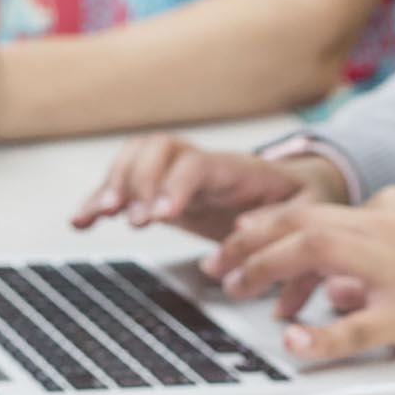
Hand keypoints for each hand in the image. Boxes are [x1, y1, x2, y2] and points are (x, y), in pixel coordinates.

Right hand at [70, 134, 350, 240]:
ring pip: (137, 159)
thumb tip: (256, 244)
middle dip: (137, 181)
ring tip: (97, 215)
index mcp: (237, 169)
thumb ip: (289, 226)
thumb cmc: (303, 200)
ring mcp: (180, 175)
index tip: (161, 215)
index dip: (174, 186)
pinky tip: (82, 219)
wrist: (297, 187)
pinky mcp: (165, 190)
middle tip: (130, 219)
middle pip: (159, 151)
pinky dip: (101, 197)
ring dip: (112, 183)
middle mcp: (203, 165)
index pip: (197, 165)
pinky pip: (127, 183)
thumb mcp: (312, 211)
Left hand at [205, 186, 394, 366]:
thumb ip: (378, 257)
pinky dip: (317, 335)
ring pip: (313, 253)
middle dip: (249, 240)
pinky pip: (354, 327)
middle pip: (301, 221)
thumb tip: (332, 289)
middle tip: (218, 263)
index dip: (268, 225)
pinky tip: (292, 340)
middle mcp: (390, 227)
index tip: (239, 239)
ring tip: (235, 288)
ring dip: (264, 268)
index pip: (317, 210)